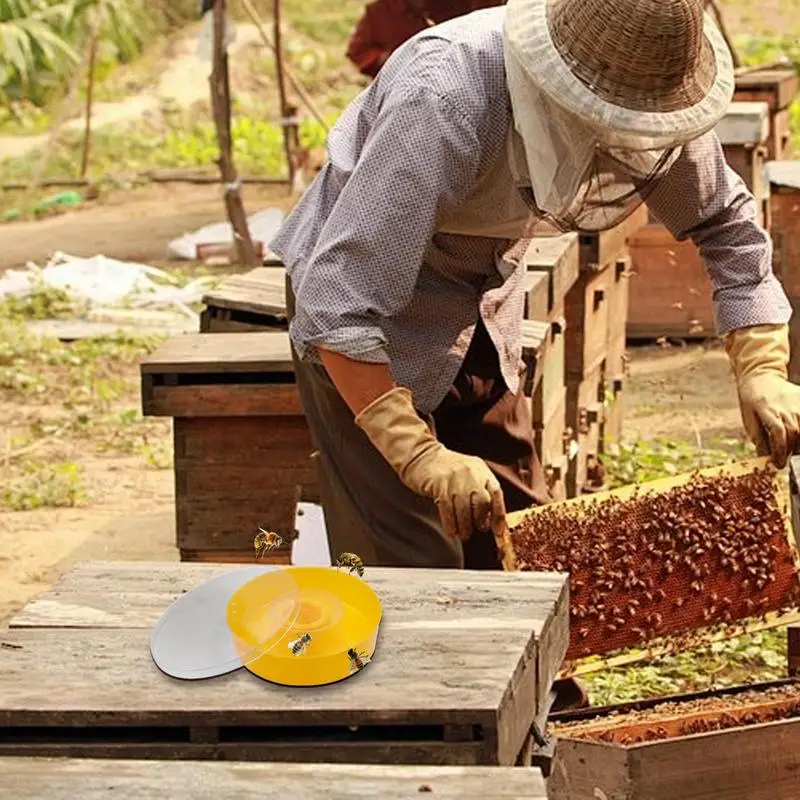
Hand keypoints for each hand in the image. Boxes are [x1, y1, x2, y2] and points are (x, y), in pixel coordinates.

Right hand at [354, 386, 505, 540]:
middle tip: (476, 529)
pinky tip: (451, 531)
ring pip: (465, 509)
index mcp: (481, 470)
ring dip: (465, 526)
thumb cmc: (447, 469)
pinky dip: (450, 523)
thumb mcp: (469, 473)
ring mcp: (455, 479)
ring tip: (463, 534)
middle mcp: (471, 473)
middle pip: (481, 502)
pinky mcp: (439, 485)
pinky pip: (447, 510)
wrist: (422, 456)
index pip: (496, 494)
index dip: (498, 515)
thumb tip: (489, 519)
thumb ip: (480, 490)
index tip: (498, 530)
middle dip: (480, 521)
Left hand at [737, 373, 799, 467]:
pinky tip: (796, 438)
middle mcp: (784, 405)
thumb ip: (758, 436)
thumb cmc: (751, 398)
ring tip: (791, 448)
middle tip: (784, 458)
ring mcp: (797, 402)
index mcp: (766, 409)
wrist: (760, 375)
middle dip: (790, 450)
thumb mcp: (748, 417)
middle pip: (795, 433)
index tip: (778, 464)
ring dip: (798, 443)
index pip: (778, 433)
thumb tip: (764, 457)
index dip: (780, 451)